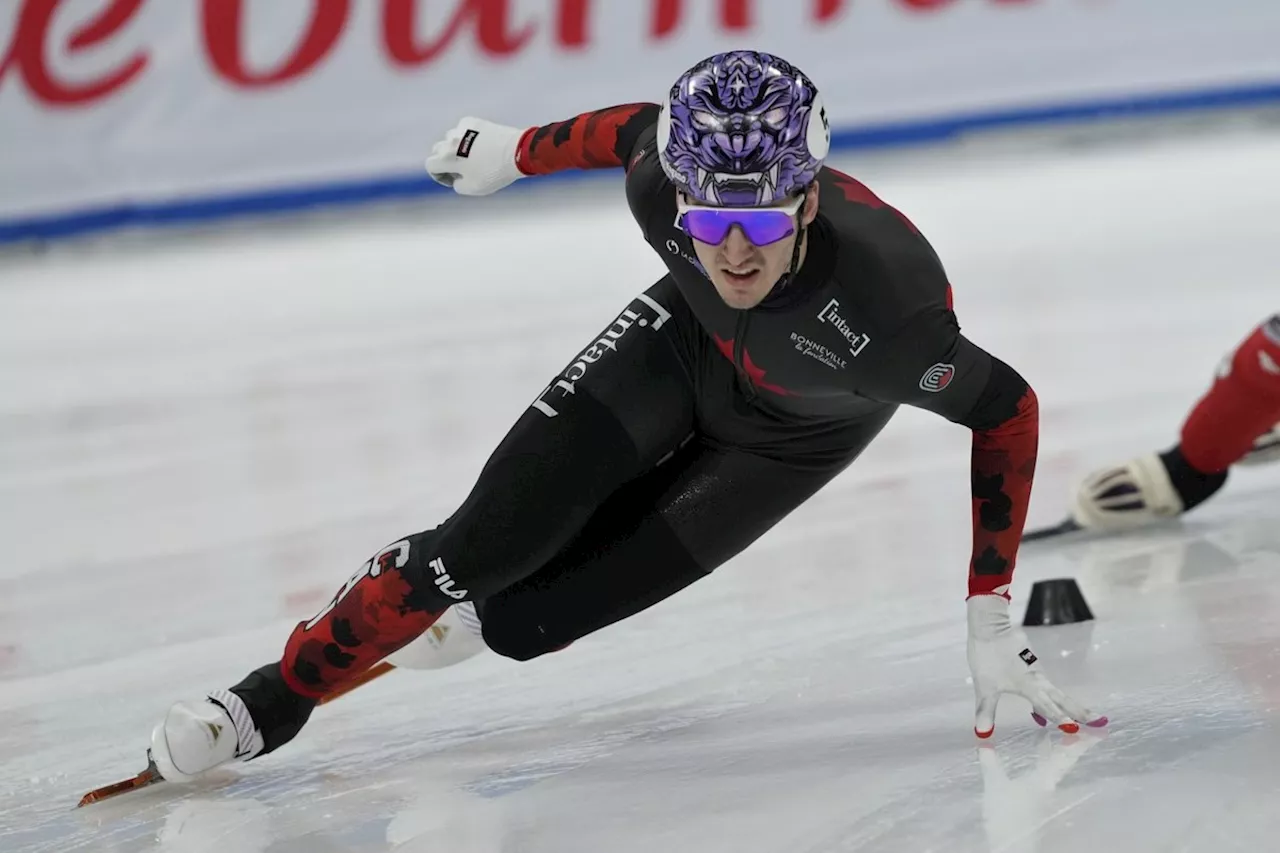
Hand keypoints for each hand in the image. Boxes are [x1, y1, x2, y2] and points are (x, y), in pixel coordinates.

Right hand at [425, 117, 527, 195]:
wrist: (516, 153)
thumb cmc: (495, 173)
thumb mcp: (473, 188)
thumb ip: (457, 185)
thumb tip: (455, 178)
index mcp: (447, 158)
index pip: (431, 165)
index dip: (438, 175)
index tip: (452, 179)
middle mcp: (450, 141)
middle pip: (437, 150)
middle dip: (445, 160)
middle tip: (462, 169)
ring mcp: (461, 129)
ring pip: (450, 138)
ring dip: (456, 147)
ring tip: (473, 156)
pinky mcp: (473, 122)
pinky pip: (463, 129)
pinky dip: (467, 136)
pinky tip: (479, 144)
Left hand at [966, 594, 1107, 736]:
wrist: (989, 626)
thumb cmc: (987, 657)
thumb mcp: (984, 687)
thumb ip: (985, 711)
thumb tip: (982, 734)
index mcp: (1029, 686)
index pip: (1048, 707)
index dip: (1061, 719)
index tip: (1076, 730)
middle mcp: (1038, 679)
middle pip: (1062, 698)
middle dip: (1080, 712)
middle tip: (1099, 723)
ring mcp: (1036, 669)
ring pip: (1056, 691)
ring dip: (1070, 704)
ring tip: (1083, 716)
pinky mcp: (1031, 661)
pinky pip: (1045, 683)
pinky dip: (1052, 694)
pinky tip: (1048, 699)